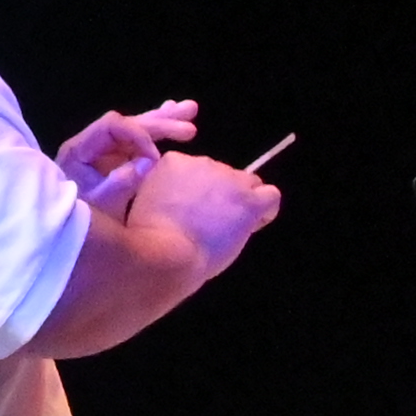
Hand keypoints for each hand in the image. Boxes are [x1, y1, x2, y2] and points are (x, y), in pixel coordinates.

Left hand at [54, 100, 203, 214]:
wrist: (65, 237)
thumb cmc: (79, 223)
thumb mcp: (102, 206)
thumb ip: (123, 182)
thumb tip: (150, 160)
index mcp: (80, 150)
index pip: (111, 126)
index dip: (137, 135)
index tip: (156, 157)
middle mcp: (91, 144)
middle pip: (127, 123)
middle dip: (160, 123)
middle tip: (190, 125)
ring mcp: (103, 150)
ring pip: (135, 128)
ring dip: (164, 120)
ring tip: (190, 110)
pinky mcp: (113, 159)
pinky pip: (137, 140)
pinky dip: (156, 131)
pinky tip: (173, 114)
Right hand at [119, 146, 279, 273]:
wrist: (165, 254)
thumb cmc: (147, 238)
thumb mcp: (144, 201)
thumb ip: (165, 190)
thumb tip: (180, 195)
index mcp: (174, 161)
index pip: (198, 168)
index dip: (200, 191)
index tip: (193, 211)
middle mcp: (203, 163)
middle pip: (224, 175)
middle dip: (221, 196)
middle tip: (210, 223)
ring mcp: (229, 180)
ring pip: (249, 184)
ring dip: (243, 202)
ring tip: (229, 227)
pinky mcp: (249, 200)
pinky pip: (271, 196)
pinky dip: (265, 211)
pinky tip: (252, 225)